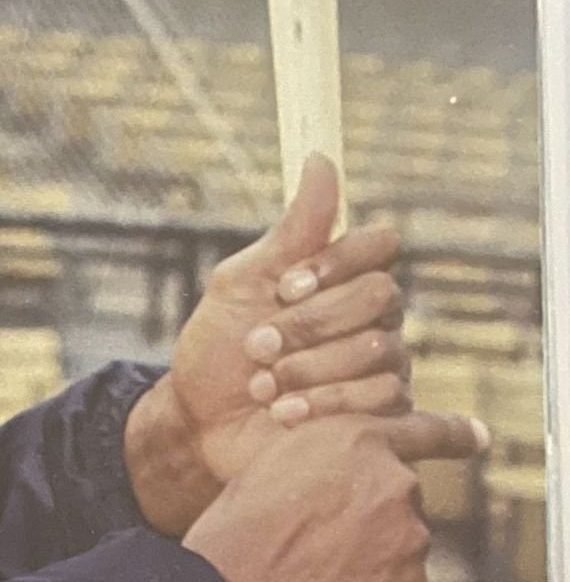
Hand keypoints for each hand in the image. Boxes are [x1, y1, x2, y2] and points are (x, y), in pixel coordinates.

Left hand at [162, 153, 409, 487]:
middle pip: (380, 298)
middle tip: (257, 345)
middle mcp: (372, 317)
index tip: (286, 287)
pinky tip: (284, 414)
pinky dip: (323, 404)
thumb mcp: (241, 282)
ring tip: (262, 384)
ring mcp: (382, 365)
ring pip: (381, 351)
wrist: (200, 423)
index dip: (338, 263)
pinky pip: (382, 399)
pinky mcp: (380, 415)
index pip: (381, 245)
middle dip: (309, 325)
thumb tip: (321, 158)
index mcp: (342, 277)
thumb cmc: (218, 347)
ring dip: (307, 368)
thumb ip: (291, 230)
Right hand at [181, 409, 486, 581]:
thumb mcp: (269, 471)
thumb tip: (349, 481)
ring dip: (367, 561)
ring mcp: (409, 541)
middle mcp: (395, 483)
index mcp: (355, 441)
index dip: (453, 434)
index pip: (425, 430)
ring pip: (397, 548)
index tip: (476, 437)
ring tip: (309, 581)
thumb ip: (324, 464)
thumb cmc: (232, 538)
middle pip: (399, 501)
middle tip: (313, 546)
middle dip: (369, 518)